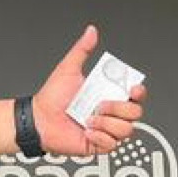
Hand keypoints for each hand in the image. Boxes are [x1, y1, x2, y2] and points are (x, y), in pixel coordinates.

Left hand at [32, 24, 145, 158]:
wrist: (39, 120)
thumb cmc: (52, 97)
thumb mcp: (68, 69)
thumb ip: (82, 50)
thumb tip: (91, 32)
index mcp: (108, 94)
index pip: (136, 95)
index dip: (139, 92)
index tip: (132, 89)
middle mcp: (110, 113)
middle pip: (136, 113)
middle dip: (118, 108)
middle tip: (99, 105)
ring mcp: (106, 129)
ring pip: (127, 130)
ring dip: (107, 124)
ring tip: (88, 119)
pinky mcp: (99, 144)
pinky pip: (112, 144)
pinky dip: (99, 137)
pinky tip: (86, 131)